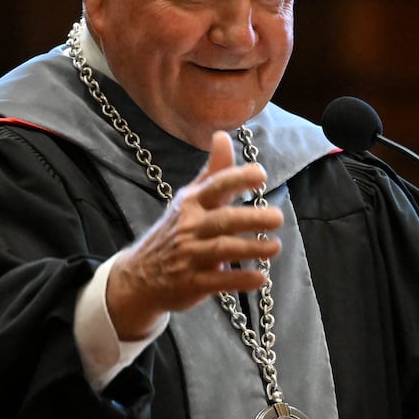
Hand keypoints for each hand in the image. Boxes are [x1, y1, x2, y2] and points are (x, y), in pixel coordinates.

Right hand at [106, 130, 282, 339]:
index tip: (261, 175)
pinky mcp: (192, 283)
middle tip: (278, 217)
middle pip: (223, 220)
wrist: (140, 275)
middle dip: (251, 218)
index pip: (215, 186)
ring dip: (251, 248)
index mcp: (191, 203)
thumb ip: (213, 172)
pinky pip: (218, 281)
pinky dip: (240, 280)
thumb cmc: (175, 231)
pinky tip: (260, 278)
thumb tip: (223, 135)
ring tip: (275, 246)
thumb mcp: (190, 199)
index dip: (238, 178)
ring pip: (223, 249)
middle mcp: (189, 227)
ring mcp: (189, 256)